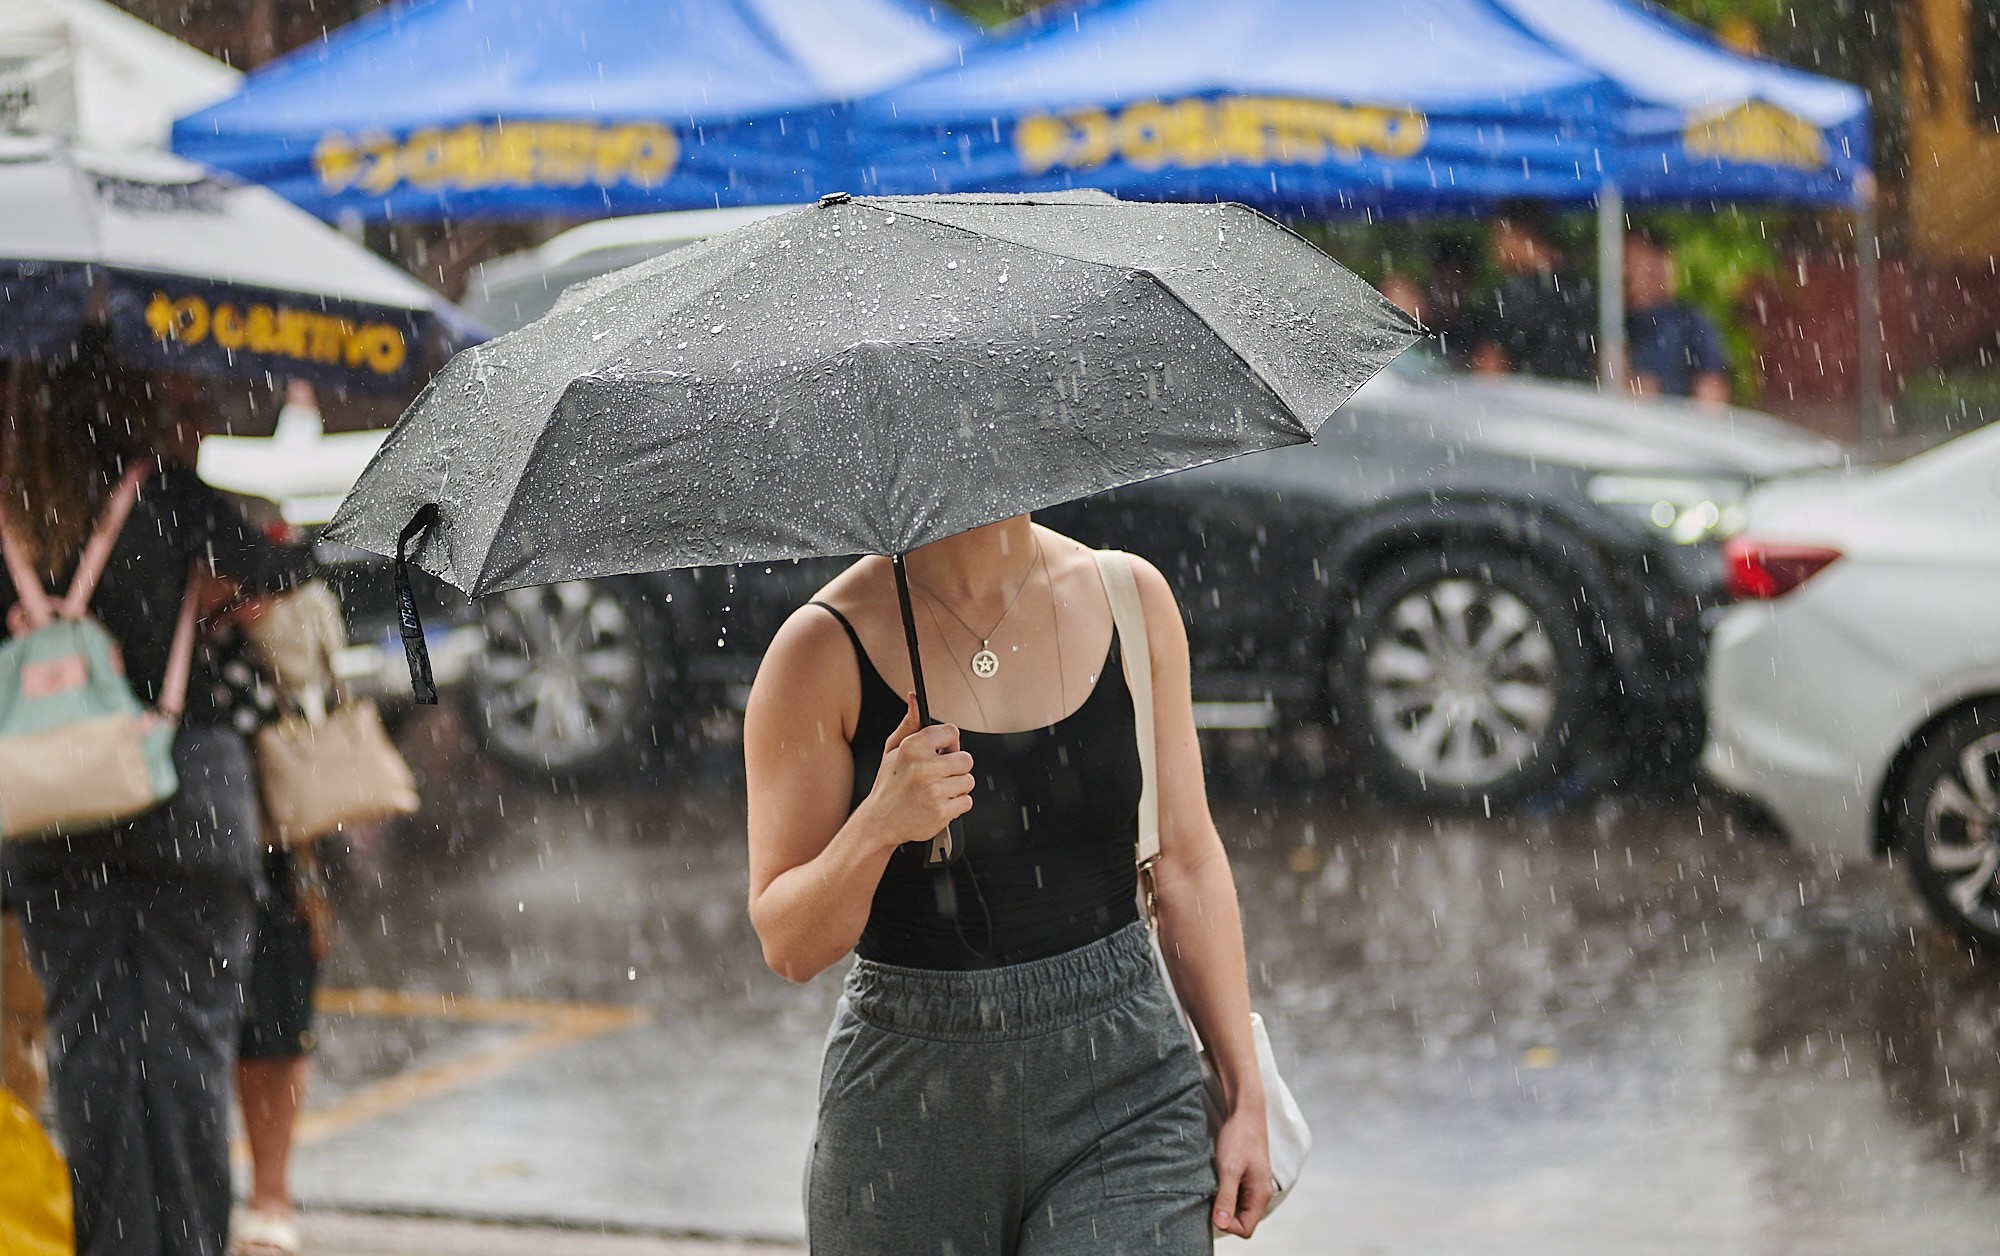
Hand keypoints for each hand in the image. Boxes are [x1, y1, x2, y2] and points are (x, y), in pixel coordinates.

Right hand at [860, 694, 973, 850]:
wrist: (880, 821)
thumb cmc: (888, 785)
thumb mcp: (892, 750)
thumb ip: (909, 724)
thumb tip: (914, 700)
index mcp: (913, 747)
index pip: (952, 732)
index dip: (950, 743)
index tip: (943, 751)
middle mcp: (924, 767)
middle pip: (966, 759)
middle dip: (956, 767)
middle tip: (940, 774)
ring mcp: (934, 790)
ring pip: (968, 781)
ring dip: (956, 787)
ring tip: (937, 790)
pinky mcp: (942, 811)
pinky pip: (967, 802)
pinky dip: (956, 805)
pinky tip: (939, 803)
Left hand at [1211, 1104, 1272, 1238]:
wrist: (1244, 1111)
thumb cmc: (1240, 1137)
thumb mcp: (1229, 1169)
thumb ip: (1226, 1198)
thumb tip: (1221, 1224)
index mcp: (1261, 1194)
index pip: (1246, 1228)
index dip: (1227, 1225)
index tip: (1212, 1210)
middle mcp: (1260, 1193)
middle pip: (1241, 1221)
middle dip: (1224, 1215)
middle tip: (1209, 1199)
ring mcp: (1253, 1185)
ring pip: (1237, 1208)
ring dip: (1222, 1203)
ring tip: (1211, 1188)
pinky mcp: (1246, 1177)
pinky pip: (1235, 1195)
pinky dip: (1223, 1193)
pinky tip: (1214, 1181)